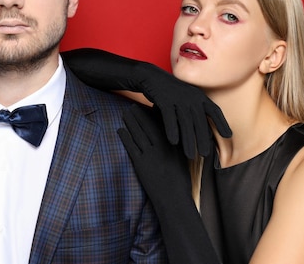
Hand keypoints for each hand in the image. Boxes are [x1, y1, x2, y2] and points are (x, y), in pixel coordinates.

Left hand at [119, 104, 223, 263]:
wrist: (174, 200)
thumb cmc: (179, 183)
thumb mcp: (182, 162)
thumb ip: (178, 148)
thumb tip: (175, 136)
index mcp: (173, 146)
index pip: (162, 125)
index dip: (154, 114)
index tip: (149, 104)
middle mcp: (162, 148)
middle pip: (148, 126)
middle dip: (139, 114)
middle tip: (132, 104)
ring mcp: (151, 155)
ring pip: (138, 133)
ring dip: (131, 122)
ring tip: (125, 112)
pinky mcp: (141, 164)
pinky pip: (131, 147)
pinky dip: (125, 137)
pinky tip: (120, 130)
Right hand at [137, 63, 230, 157]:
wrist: (152, 77)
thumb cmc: (171, 92)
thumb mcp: (187, 98)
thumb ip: (197, 111)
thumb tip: (208, 132)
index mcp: (199, 96)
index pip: (214, 110)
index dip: (222, 123)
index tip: (229, 136)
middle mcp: (191, 97)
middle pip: (200, 121)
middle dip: (203, 138)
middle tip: (205, 154)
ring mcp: (178, 98)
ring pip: (186, 122)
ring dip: (189, 140)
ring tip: (190, 155)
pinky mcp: (164, 100)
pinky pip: (170, 117)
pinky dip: (172, 130)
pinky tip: (173, 142)